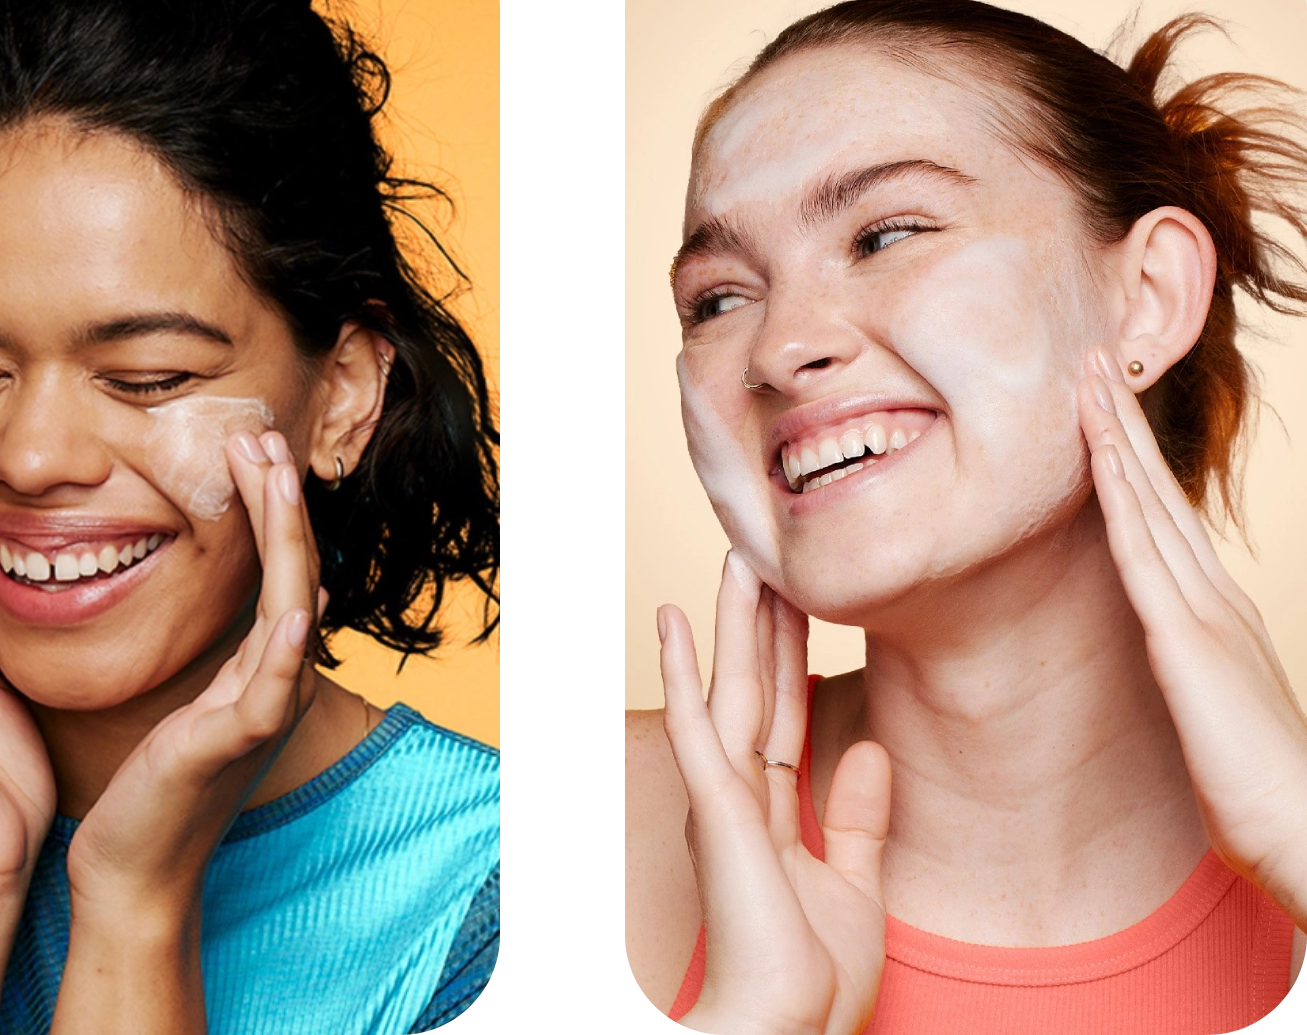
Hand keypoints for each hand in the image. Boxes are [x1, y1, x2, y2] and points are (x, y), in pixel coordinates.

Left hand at [64, 430, 325, 911]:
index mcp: (261, 667)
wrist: (132, 866)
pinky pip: (268, 689)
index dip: (271, 505)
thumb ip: (227, 650)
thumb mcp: (193, 698)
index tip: (251, 445)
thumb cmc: (152, 784)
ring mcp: (259, 714)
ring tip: (274, 477)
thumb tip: (280, 598)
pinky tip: (292, 605)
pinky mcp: (231, 746)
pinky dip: (285, 645)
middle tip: (264, 434)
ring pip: (290, 610)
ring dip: (286, 541)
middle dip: (282, 501)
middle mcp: (274, 683)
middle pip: (294, 572)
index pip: (278, 568)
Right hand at [657, 552, 889, 1034]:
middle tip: (767, 555)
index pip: (783, 717)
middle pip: (755, 691)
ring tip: (735, 560)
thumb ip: (860, 818)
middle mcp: (737, 799)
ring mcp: (722, 800)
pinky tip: (669, 621)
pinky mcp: (716, 808)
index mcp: (768, 816)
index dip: (792, 657)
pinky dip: (679, 670)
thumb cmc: (814, 981)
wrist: (790, 1029)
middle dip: (763, 624)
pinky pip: (697, 726)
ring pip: (729, 691)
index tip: (801, 602)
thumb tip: (873, 748)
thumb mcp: (856, 886)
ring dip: (730, 624)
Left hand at [1078, 348, 1306, 919]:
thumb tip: (1159, 663)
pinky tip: (1100, 457)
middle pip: (1157, 492)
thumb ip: (1186, 676)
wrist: (1302, 831)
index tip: (1103, 406)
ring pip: (1149, 505)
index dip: (1133, 460)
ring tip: (1088, 375)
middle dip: (1122, 423)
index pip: (1164, 521)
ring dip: (1116, 437)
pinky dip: (1122, 499)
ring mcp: (1205, 612)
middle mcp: (1215, 598)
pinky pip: (1143, 554)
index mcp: (1215, 614)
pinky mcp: (1189, 639)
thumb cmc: (1254, 792)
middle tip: (1093, 357)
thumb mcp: (1207, 714)